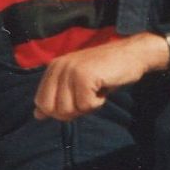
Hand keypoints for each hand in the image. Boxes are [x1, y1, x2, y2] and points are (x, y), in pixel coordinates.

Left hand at [33, 34, 165, 120]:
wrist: (132, 54)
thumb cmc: (106, 71)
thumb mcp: (76, 83)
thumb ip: (56, 97)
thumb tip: (37, 115)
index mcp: (54, 68)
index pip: (41, 102)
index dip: (60, 110)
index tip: (78, 100)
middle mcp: (59, 67)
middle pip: (54, 110)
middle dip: (73, 111)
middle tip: (88, 97)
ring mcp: (71, 70)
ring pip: (69, 109)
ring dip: (87, 106)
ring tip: (96, 90)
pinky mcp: (84, 75)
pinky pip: (86, 105)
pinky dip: (98, 103)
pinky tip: (103, 88)